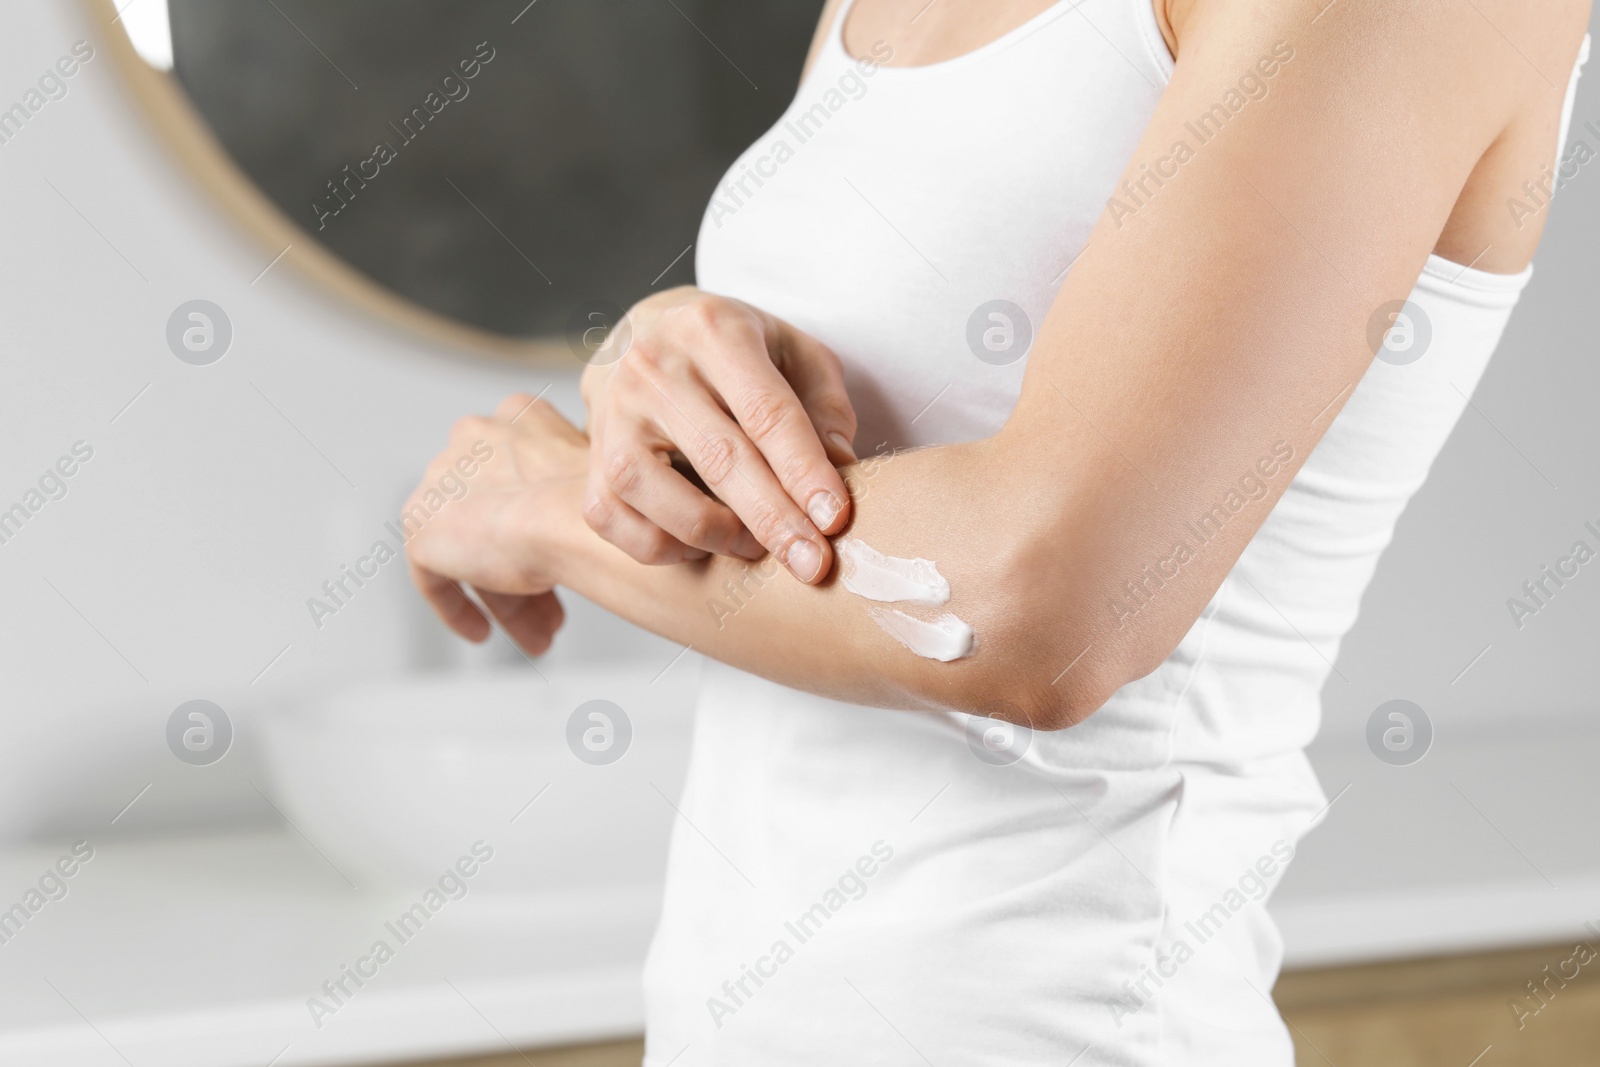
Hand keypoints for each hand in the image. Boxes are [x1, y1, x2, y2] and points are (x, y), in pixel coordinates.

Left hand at [404, 394, 587, 655]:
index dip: (547, 526)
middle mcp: (471, 438)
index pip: (525, 479)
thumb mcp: (608, 480)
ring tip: (537, 635)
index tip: (567, 558)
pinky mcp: (421, 524)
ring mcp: (440, 480)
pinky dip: (458, 606)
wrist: (571, 518)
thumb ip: (588, 487)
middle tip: (555, 612)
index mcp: (518, 415)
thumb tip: (612, 517)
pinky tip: (484, 633)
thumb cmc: (604, 500)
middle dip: (526, 568)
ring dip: (506, 597)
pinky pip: (433, 574)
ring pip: (473, 549)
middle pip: (497, 517)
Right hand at [580, 286, 858, 582]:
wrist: (644, 334)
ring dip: (718, 537)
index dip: (804, 470)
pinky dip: (663, 546)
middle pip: (719, 459)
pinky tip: (702, 542)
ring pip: (658, 497)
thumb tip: (841, 469)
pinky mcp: (588, 455)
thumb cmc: (733, 352)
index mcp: (711, 329)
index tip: (835, 518)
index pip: (765, 411)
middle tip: (814, 564)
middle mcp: (651, 367)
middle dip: (775, 520)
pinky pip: (617, 521)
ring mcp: (611, 413)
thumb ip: (824, 405)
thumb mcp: (792, 352)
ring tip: (758, 547)